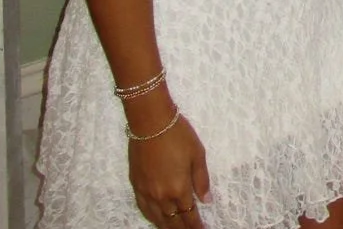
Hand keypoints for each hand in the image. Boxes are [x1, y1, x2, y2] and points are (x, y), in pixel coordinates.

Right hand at [128, 111, 210, 227]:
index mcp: (179, 189)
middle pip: (173, 221)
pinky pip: (144, 209)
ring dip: (167, 227)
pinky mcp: (136, 186)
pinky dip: (152, 218)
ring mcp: (146, 193)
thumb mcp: (197, 154)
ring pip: (157, 219)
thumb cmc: (178, 134)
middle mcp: (161, 196)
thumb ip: (202, 179)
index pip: (189, 215)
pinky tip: (157, 219)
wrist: (150, 122)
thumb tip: (206, 200)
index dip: (196, 226)